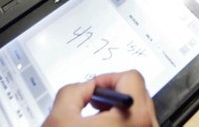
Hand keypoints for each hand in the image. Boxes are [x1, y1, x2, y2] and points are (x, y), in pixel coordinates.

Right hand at [43, 70, 158, 126]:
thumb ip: (74, 89)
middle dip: (113, 96)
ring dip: (117, 112)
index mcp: (135, 116)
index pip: (132, 77)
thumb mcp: (60, 116)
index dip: (108, 78)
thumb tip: (86, 86)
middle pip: (138, 93)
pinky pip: (137, 126)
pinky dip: (122, 124)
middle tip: (92, 105)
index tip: (95, 89)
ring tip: (94, 122)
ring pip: (138, 113)